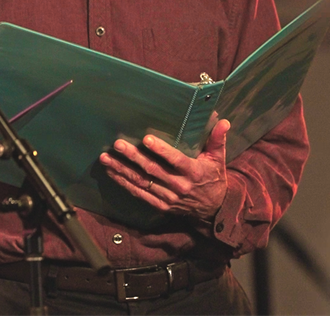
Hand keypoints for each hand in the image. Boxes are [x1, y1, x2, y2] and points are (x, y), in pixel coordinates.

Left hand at [99, 119, 229, 219]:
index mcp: (194, 172)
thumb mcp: (218, 159)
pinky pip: (138, 193)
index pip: (176, 160)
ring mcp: (168, 197)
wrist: (214, 209)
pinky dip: (123, 183)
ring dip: (122, 169)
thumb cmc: (213, 177)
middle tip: (118, 144)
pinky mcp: (160, 205)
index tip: (146, 139)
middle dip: (133, 156)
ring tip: (106, 158)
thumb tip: (224, 121)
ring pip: (141, 182)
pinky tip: (111, 172)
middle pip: (152, 170)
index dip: (161, 150)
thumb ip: (217, 140)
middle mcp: (179, 186)